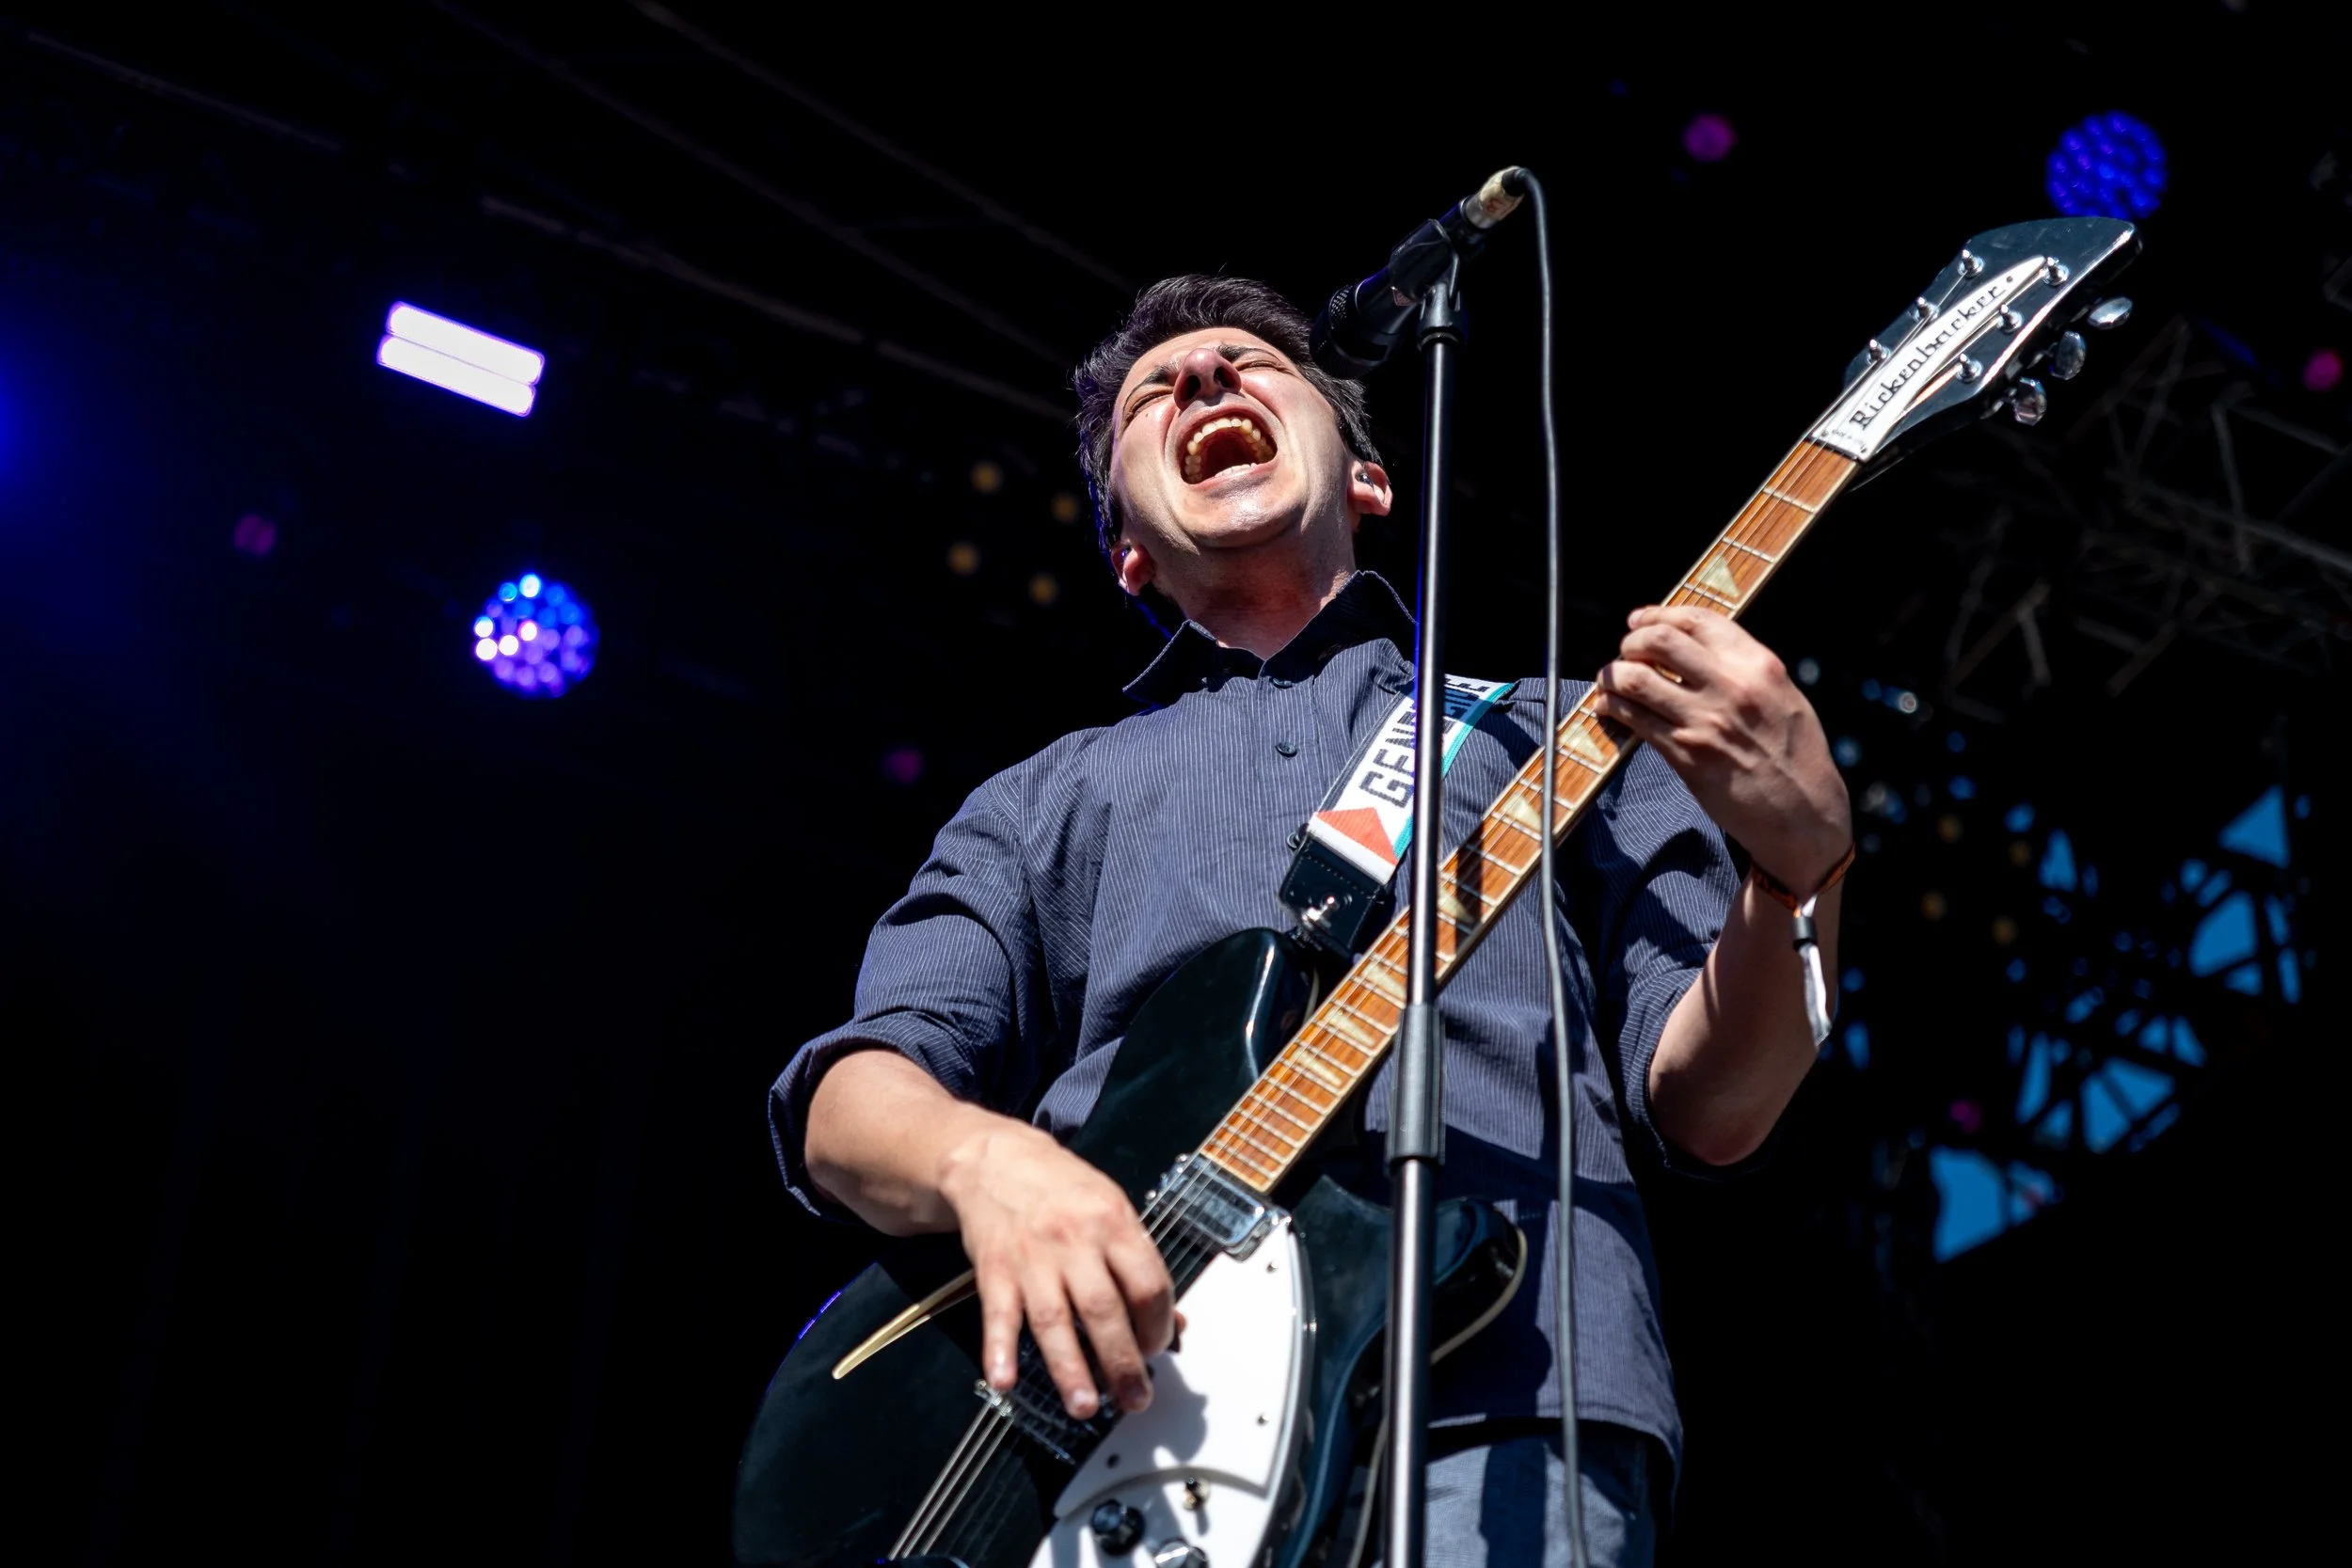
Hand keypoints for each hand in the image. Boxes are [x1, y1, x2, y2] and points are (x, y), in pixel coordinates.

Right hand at [937, 1120, 1175, 1418]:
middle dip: (1122, 1363)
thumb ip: (1138, 1264)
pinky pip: (999, 1314)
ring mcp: (1032, 1258)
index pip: (1147, 1283)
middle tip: (1135, 1399)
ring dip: (1070, 1369)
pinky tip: (1005, 1381)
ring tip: (1086, 1407)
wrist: (994, 1159)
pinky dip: (999, 1350)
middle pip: (1104, 1310)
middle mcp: (1074, 1240)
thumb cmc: (1062, 1188)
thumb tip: (1172, 1322)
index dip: (1158, 1325)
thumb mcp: (1111, 1208)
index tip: (1156, 1351)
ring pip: (1054, 1320)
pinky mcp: (994, 1270)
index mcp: (1112, 1222)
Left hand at [1593, 605, 1851, 889]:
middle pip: (1657, 640)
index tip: (1640, 620)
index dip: (1658, 614)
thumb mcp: (1783, 694)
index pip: (1696, 620)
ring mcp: (1703, 721)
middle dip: (1631, 642)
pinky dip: (1612, 708)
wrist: (1802, 813)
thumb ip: (1743, 667)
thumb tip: (1695, 647)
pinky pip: (1632, 719)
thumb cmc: (1795, 754)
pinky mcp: (1684, 755)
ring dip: (1612, 676)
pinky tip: (1608, 708)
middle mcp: (1730, 686)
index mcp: (1758, 665)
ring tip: (1610, 681)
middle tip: (1625, 653)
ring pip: (1634, 679)